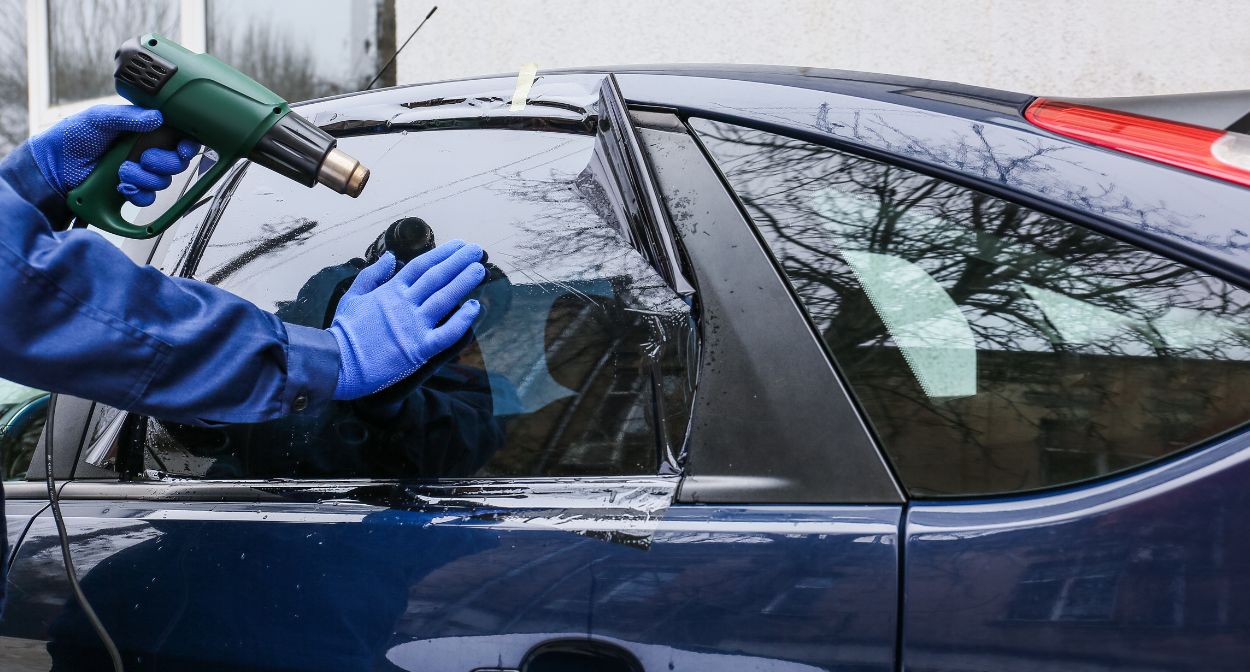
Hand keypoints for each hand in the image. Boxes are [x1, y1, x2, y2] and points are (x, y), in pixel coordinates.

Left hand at [27, 104, 199, 205]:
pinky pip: (147, 198)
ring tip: (122, 171)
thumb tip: (157, 117)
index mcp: (142, 130)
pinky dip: (137, 193)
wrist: (53, 166)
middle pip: (175, 163)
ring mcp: (138, 172)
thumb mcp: (100, 117)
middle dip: (163, 163)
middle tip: (144, 158)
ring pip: (162, 182)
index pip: (176, 138)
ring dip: (144, 178)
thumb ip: (128, 116)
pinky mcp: (130, 190)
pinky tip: (122, 186)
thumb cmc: (72, 136)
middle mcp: (144, 151)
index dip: (185, 145)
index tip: (182, 148)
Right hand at [328, 240, 485, 399]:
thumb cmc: (344, 331)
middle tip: (476, 250)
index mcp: (389, 291)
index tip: (458, 245)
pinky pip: (447, 333)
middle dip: (459, 262)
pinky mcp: (419, 349)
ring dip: (464, 282)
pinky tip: (475, 307)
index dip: (442, 253)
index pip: (421, 266)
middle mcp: (404, 304)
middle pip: (437, 277)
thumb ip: (373, 275)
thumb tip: (390, 257)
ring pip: (445, 299)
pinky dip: (463, 320)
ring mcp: (413, 326)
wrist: (337, 362)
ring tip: (480, 269)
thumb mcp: (352, 295)